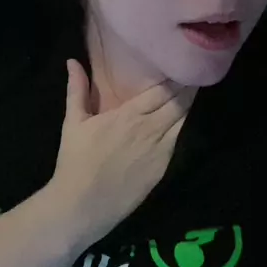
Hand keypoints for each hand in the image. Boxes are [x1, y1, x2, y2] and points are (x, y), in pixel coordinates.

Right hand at [50, 59, 195, 248]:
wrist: (82, 206)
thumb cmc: (76, 161)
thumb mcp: (73, 122)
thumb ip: (77, 89)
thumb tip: (72, 61)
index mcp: (130, 115)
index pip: (164, 90)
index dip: (176, 77)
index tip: (183, 63)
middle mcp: (151, 130)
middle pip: (180, 103)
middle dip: (187, 87)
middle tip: (193, 73)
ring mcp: (160, 151)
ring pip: (183, 121)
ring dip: (187, 106)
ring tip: (190, 92)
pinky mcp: (163, 168)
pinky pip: (178, 141)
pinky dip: (181, 127)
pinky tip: (180, 120)